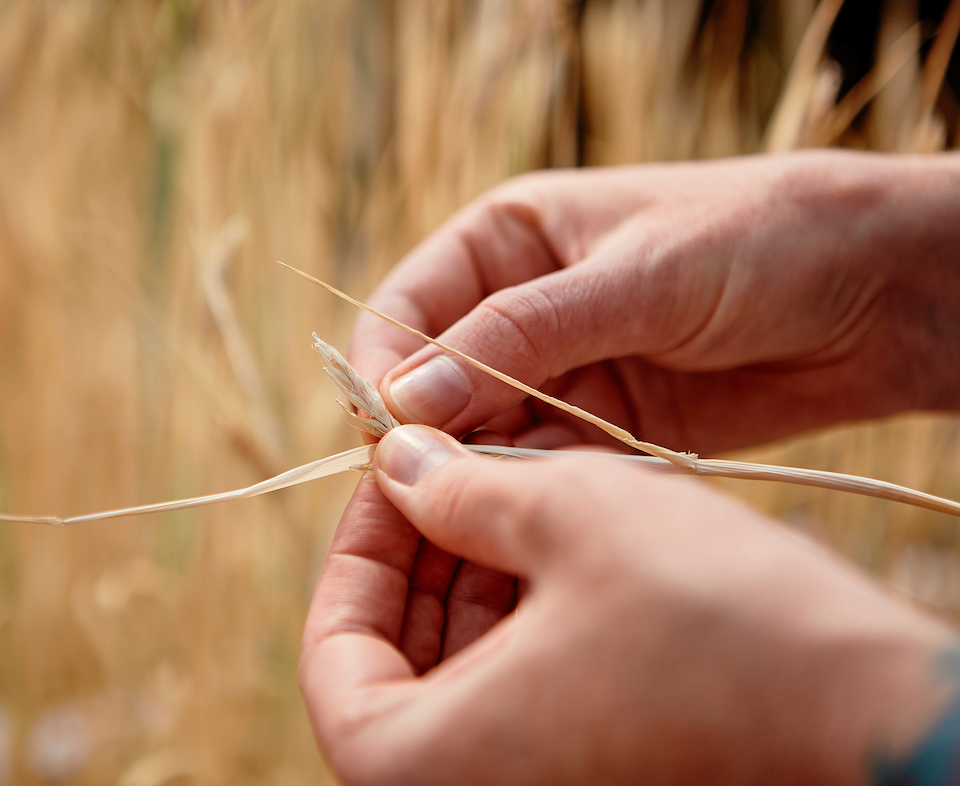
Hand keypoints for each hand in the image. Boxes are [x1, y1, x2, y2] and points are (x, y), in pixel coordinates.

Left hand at [300, 425, 955, 784]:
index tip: (389, 476)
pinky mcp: (596, 772)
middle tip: (449, 465)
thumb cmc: (720, 623)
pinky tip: (556, 536)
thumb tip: (401, 460)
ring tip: (510, 482)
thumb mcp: (572, 515)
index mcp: (423, 765)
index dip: (355, 549)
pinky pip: (528, 695)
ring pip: (465, 676)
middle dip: (422, 554)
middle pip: (397, 663)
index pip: (332, 654)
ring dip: (476, 576)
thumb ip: (462, 487)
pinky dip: (527, 616)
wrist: (882, 719)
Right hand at [351, 151, 959, 452]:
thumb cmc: (758, 240)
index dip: (385, 370)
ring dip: (479, 473)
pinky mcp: (602, 431)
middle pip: (434, 384)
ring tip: (484, 512)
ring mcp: (559, 375)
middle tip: (429, 492)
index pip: (406, 310)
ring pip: (483, 436)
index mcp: (506, 241)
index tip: (388, 430)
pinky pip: (543, 469)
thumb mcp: (635, 277)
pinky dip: (534, 494)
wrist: (880, 291)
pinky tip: (538, 515)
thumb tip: (404, 399)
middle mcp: (516, 310)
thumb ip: (520, 337)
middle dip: (428, 435)